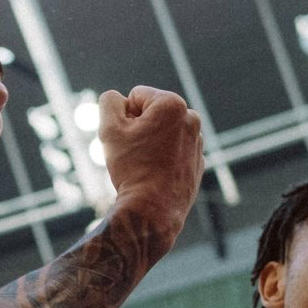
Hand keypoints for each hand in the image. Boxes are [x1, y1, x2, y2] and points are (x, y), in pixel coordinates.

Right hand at [99, 86, 202, 239]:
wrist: (153, 211)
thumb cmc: (131, 168)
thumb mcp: (109, 129)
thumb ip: (109, 102)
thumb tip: (117, 98)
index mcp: (172, 104)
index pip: (136, 96)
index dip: (123, 117)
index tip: (126, 139)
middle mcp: (191, 118)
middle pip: (152, 114)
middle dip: (139, 128)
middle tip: (133, 153)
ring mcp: (197, 142)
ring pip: (162, 133)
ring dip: (151, 143)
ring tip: (144, 165)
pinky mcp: (198, 162)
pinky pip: (173, 152)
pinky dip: (163, 159)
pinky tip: (155, 175)